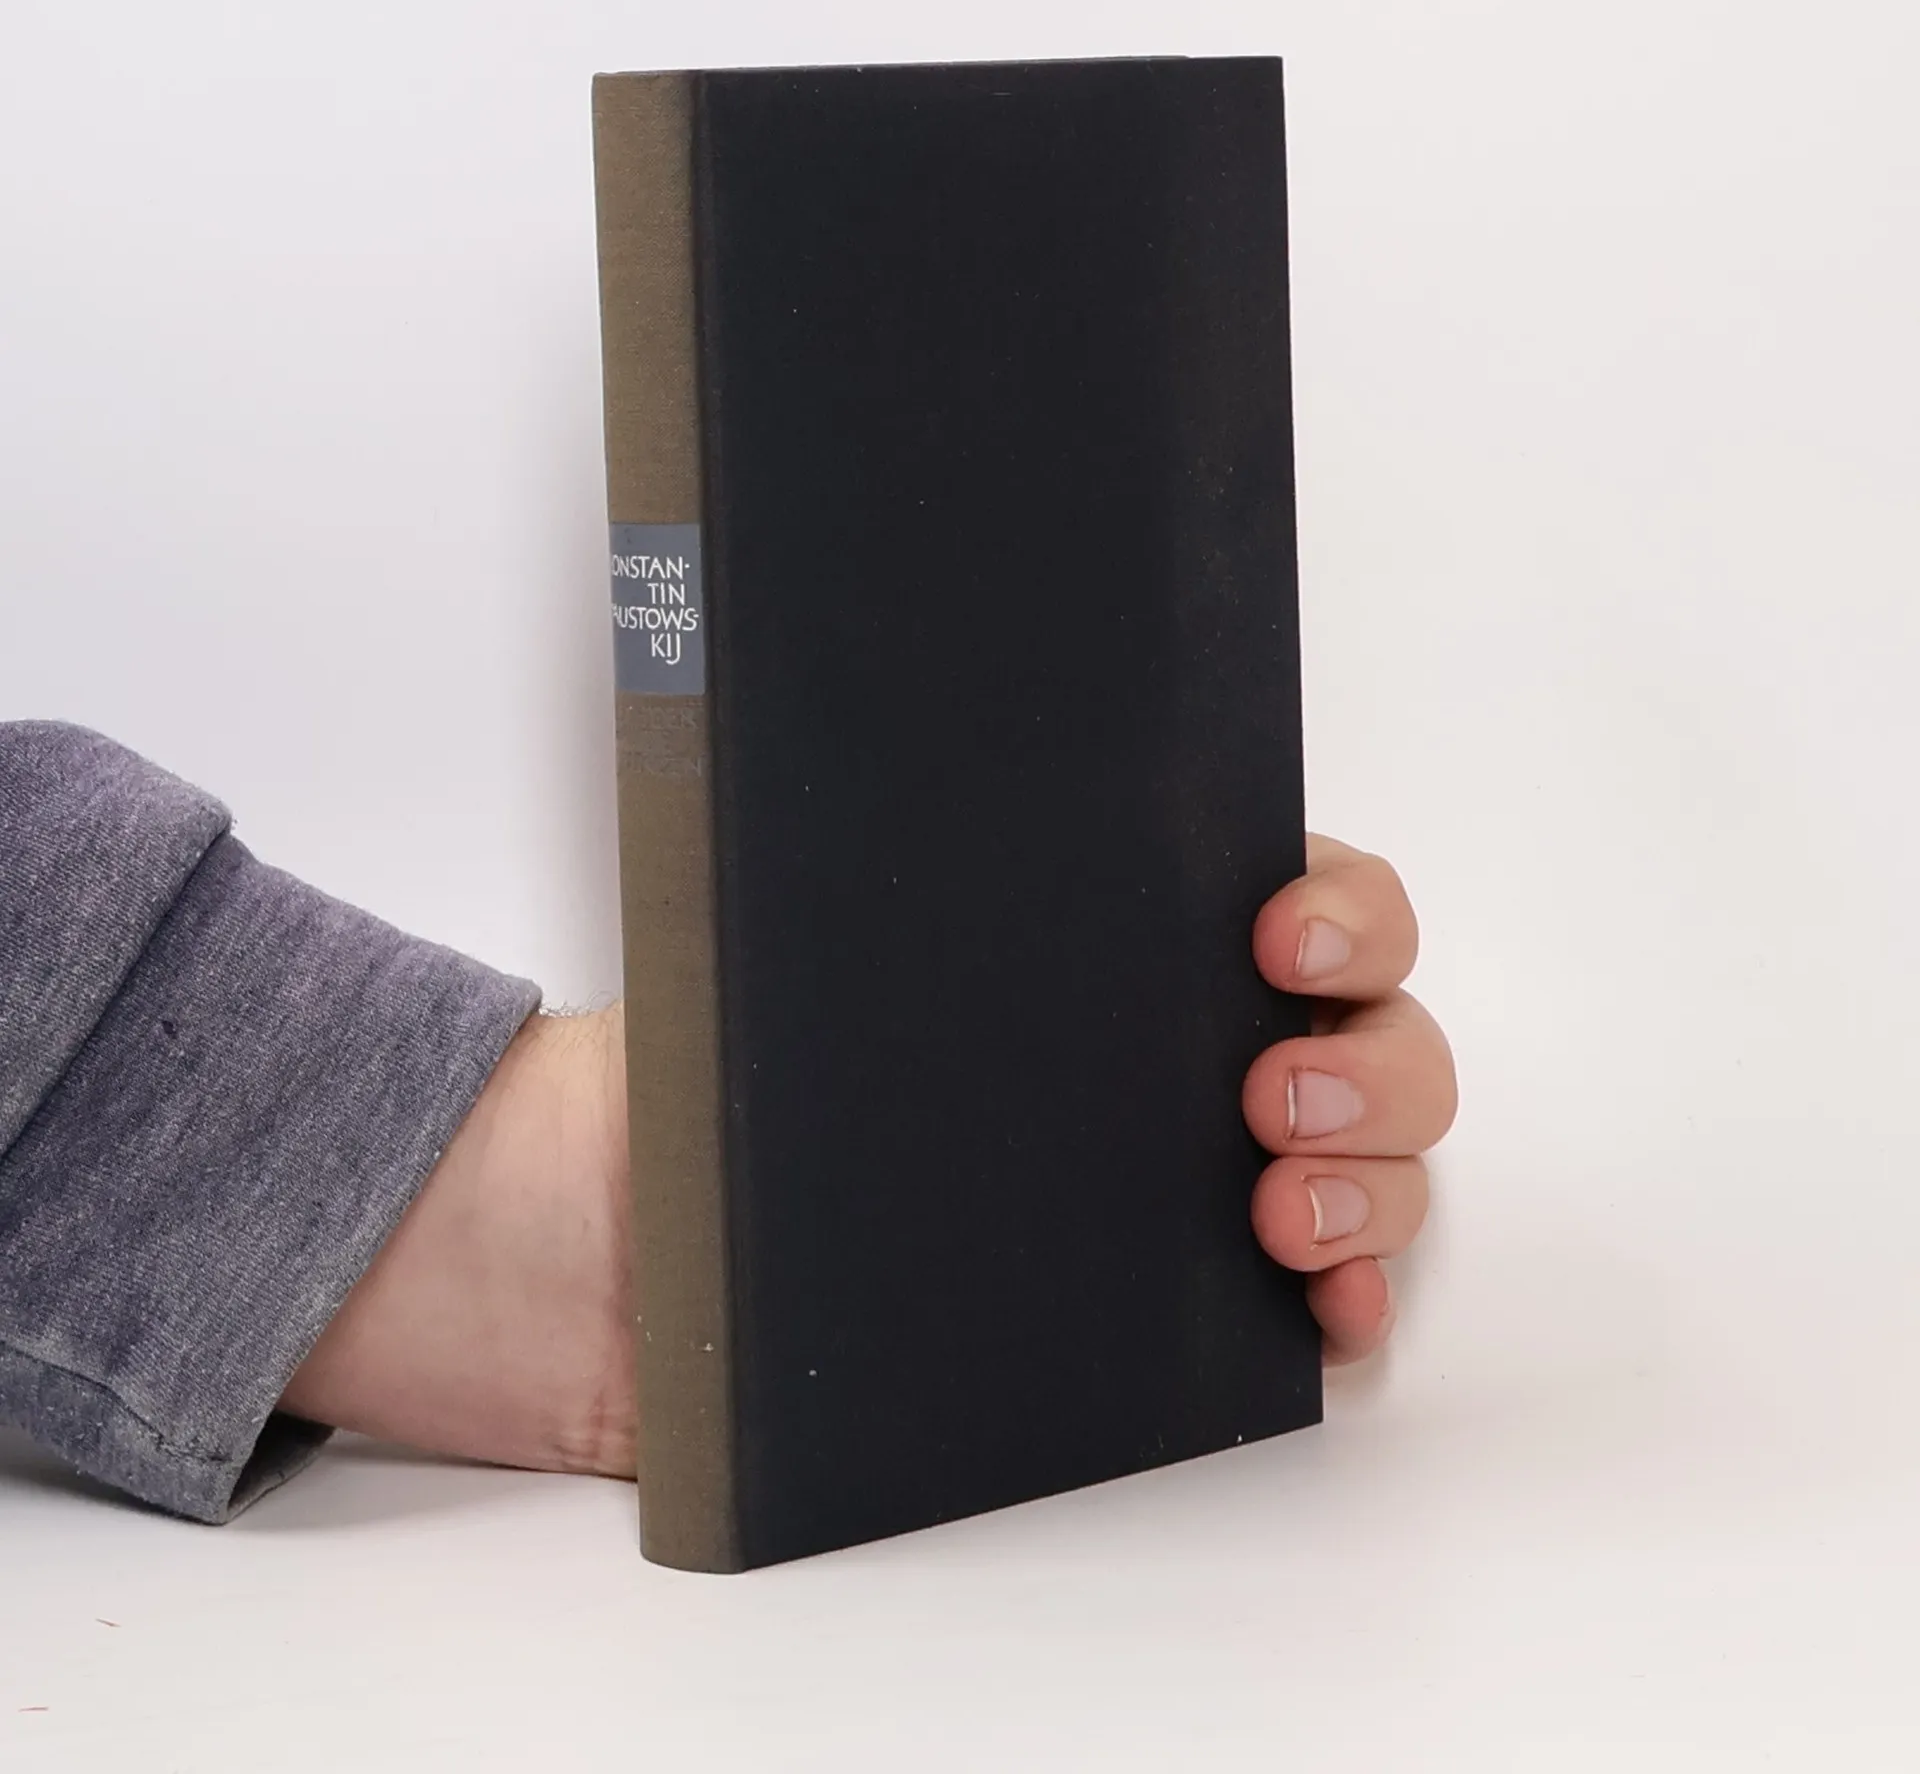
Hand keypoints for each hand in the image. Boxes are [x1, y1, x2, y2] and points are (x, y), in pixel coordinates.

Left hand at [282, 833, 1451, 1471]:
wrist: (600, 1252)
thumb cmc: (701, 1073)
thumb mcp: (783, 941)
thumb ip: (883, 875)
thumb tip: (937, 761)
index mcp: (1111, 946)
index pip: (1294, 899)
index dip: (1336, 909)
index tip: (1277, 933)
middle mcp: (1170, 1054)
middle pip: (1369, 1038)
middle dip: (1370, 1062)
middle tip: (1271, 1090)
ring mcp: (1183, 1182)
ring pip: (1371, 1167)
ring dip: (1376, 1184)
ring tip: (1280, 1205)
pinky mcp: (1167, 1312)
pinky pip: (1314, 1306)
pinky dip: (1349, 1307)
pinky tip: (1326, 1313)